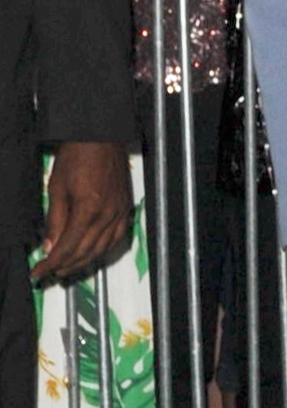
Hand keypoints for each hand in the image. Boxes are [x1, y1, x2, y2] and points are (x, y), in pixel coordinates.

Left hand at [31, 142, 132, 283]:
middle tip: (50, 272)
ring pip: (102, 248)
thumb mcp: (56, 187)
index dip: (51, 264)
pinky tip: (94, 252)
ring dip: (84, 261)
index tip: (39, 272)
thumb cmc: (79, 153)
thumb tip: (50, 245)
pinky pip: (118, 236)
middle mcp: (108, 213)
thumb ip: (55, 220)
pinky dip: (105, 249)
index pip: (67, 248)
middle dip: (65, 266)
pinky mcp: (126, 205)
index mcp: (89, 209)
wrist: (101, 134)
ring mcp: (120, 210)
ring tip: (68, 267)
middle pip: (85, 252)